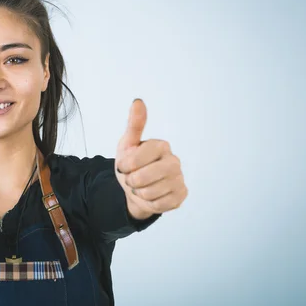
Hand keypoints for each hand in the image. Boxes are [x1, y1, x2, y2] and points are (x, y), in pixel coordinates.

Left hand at [115, 99, 187, 219]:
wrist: (136, 189)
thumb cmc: (132, 165)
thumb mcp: (128, 144)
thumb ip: (134, 124)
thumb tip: (138, 101)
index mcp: (161, 146)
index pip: (136, 159)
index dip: (125, 166)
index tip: (124, 165)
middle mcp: (174, 161)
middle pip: (143, 177)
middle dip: (131, 181)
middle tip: (132, 178)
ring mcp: (179, 179)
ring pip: (150, 193)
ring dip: (139, 193)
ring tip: (141, 187)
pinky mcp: (181, 195)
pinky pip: (159, 205)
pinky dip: (150, 203)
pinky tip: (151, 196)